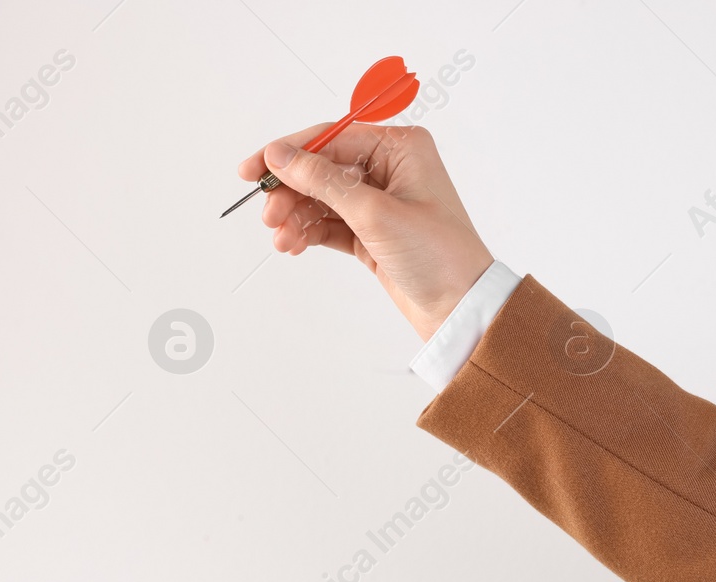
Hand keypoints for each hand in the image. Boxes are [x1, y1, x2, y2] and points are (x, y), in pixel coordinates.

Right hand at [238, 124, 495, 340]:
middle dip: (291, 191)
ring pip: (322, 198)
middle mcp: (392, 169)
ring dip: (296, 215)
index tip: (254, 170)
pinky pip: (330, 222)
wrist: (461, 310)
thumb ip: (324, 181)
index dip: (289, 153)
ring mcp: (381, 201)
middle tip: (268, 215)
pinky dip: (310, 231)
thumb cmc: (440, 257)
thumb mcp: (376, 214)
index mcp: (402, 149)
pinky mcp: (373, 232)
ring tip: (282, 238)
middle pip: (322, 168)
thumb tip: (281, 155)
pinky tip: (294, 243)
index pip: (332, 138)